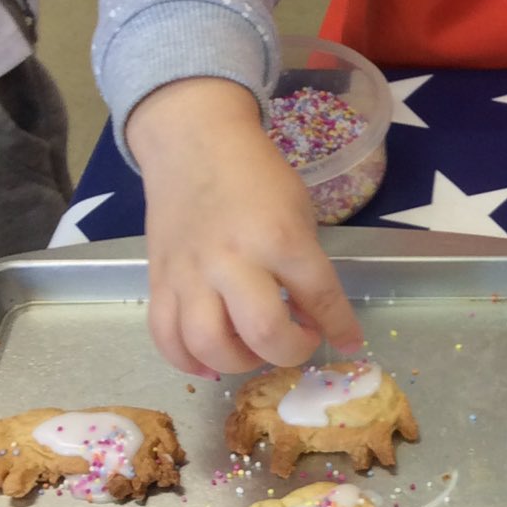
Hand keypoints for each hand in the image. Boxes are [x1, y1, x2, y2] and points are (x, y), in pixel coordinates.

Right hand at [126, 78, 363, 375]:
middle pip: (264, 334)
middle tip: (295, 340)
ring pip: (209, 345)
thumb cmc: (256, 177)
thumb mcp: (298, 213)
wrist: (193, 144)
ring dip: (239, 362)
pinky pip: (166, 337)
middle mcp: (233, 261)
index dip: (340, 328)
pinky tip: (211, 361)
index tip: (348, 342)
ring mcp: (190, 274)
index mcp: (279, 238)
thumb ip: (306, 268)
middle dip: (290, 352)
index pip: (320, 297)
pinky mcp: (158, 281)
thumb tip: (312, 320)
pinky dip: (189, 361)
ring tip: (252, 350)